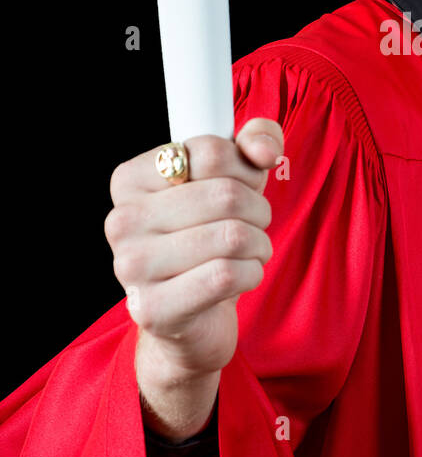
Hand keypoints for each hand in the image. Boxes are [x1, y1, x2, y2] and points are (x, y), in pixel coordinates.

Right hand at [105, 119, 282, 410]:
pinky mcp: (152, 308)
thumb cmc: (211, 235)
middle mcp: (121, 220)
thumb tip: (265, 151)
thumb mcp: (235, 178)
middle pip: (225, 194)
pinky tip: (244, 275)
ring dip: (260, 244)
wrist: (193, 316)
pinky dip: (252, 273)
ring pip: (231, 236)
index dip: (246, 170)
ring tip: (252, 251)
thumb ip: (255, 141)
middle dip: (259, 209)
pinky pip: (226, 276)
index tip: (245, 187)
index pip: (209, 151)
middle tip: (256, 225)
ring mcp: (130, 267)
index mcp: (130, 179)